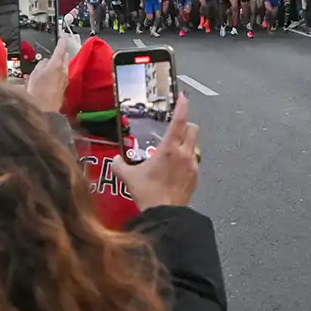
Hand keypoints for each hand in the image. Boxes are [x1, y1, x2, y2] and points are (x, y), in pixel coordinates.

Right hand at [24, 46, 69, 112]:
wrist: (44, 111)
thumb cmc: (37, 93)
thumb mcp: (34, 75)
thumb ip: (41, 65)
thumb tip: (45, 61)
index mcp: (56, 65)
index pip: (61, 49)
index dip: (62, 42)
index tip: (63, 37)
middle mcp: (64, 71)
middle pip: (64, 58)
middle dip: (61, 53)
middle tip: (56, 50)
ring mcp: (65, 80)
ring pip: (64, 67)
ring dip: (59, 64)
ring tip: (51, 64)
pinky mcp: (64, 88)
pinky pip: (62, 76)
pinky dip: (59, 73)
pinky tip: (52, 77)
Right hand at [112, 94, 199, 209]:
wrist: (164, 214)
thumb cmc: (147, 193)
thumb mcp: (129, 176)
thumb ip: (119, 165)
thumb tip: (114, 160)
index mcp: (169, 148)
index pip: (179, 120)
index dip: (182, 106)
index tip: (184, 96)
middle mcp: (184, 153)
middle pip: (193, 129)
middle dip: (186, 125)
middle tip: (176, 128)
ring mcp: (192, 165)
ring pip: (195, 145)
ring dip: (187, 143)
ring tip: (175, 151)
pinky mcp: (196, 177)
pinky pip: (194, 162)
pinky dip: (187, 160)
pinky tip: (176, 169)